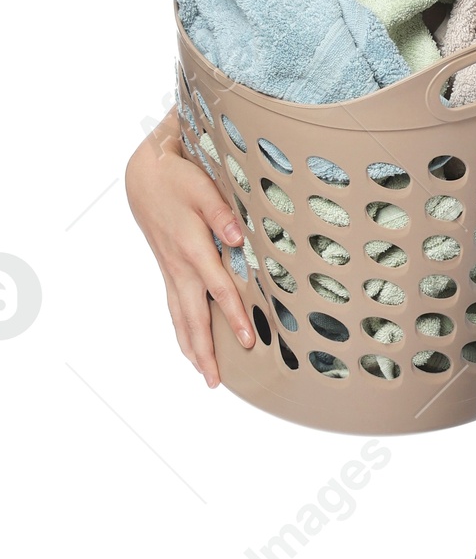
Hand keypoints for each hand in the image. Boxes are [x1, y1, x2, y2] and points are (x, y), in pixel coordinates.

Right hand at [125, 108, 255, 385]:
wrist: (144, 177)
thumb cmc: (178, 180)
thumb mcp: (202, 188)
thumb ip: (221, 213)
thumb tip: (237, 238)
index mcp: (193, 249)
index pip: (218, 290)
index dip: (235, 316)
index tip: (249, 341)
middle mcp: (180, 267)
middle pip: (193, 317)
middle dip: (205, 351)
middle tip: (215, 381)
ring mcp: (171, 272)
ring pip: (180, 317)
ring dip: (192, 348)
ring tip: (204, 376)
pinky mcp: (168, 271)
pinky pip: (174, 308)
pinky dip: (181, 331)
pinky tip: (188, 346)